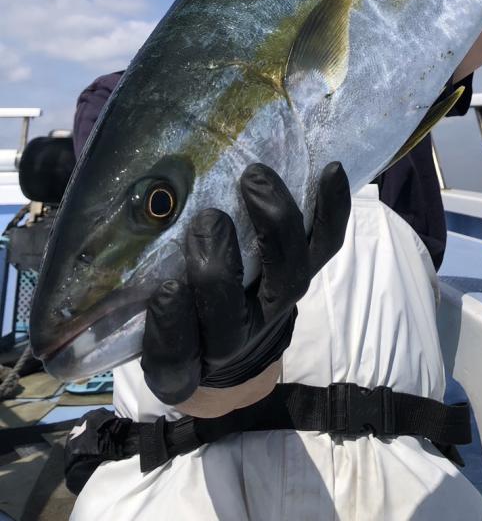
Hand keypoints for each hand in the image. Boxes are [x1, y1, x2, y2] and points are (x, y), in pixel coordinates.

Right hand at [141, 161, 349, 409]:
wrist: (227, 345)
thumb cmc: (170, 313)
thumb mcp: (136, 315)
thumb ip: (125, 284)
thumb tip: (101, 221)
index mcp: (181, 361)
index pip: (174, 357)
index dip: (172, 328)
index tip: (166, 290)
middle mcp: (232, 340)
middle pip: (230, 318)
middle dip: (220, 269)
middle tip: (209, 221)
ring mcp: (274, 307)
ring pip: (286, 278)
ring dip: (273, 226)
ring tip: (255, 179)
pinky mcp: (304, 276)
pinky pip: (326, 246)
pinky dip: (331, 208)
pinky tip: (330, 169)